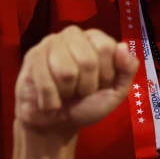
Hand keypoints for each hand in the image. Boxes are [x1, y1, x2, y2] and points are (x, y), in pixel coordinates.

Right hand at [14, 27, 137, 137]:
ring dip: (68, 93)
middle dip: (87, 86)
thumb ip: (127, 70)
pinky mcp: (32, 57)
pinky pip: (45, 82)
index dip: (105, 74)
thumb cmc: (87, 104)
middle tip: (81, 92)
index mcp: (97, 39)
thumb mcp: (116, 92)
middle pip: (87, 61)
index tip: (101, 84)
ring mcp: (51, 43)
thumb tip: (122, 46)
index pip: (106, 47)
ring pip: (66, 72)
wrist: (56, 124)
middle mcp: (74, 35)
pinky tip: (51, 101)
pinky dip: (51, 100)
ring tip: (66, 94)